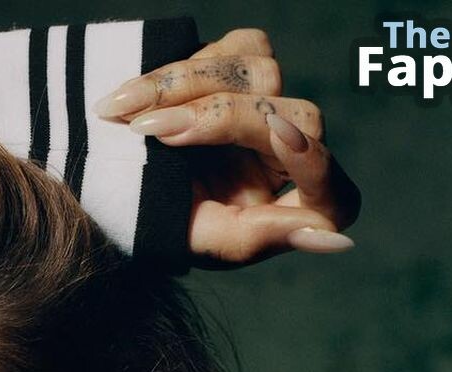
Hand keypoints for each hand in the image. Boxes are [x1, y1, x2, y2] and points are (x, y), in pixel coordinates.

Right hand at [93, 27, 360, 267]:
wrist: (114, 184)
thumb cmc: (167, 224)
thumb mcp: (208, 240)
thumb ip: (261, 238)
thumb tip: (336, 238)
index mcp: (299, 211)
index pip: (333, 189)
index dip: (311, 161)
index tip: (279, 133)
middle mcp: (299, 155)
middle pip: (294, 118)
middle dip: (220, 119)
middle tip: (152, 132)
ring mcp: (277, 107)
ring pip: (261, 75)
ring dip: (186, 87)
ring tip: (126, 113)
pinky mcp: (253, 70)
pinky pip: (240, 50)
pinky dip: (185, 68)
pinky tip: (137, 95)